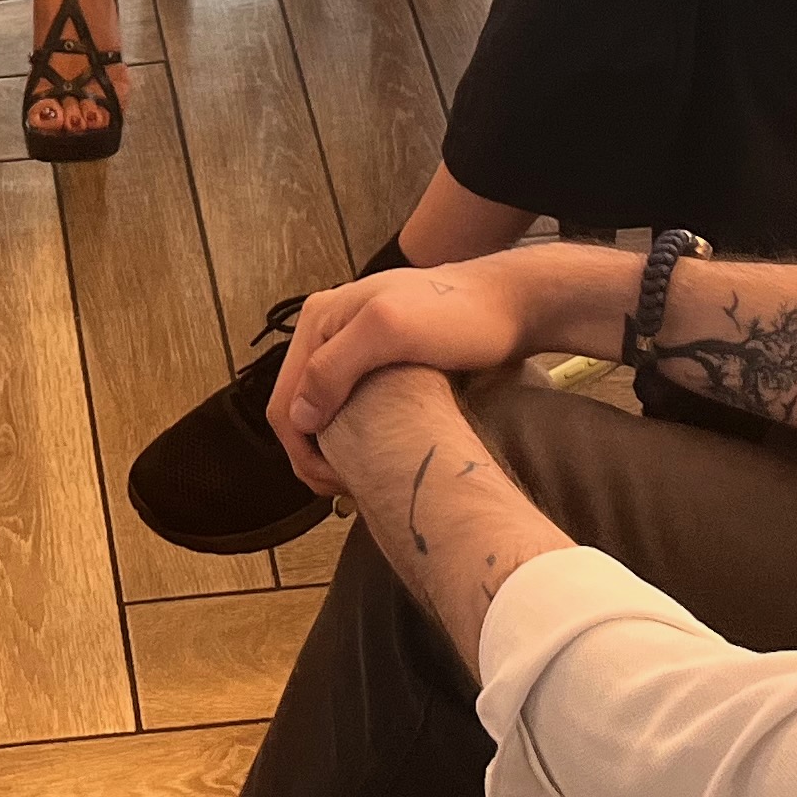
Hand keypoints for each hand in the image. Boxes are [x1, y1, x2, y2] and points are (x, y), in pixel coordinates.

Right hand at [267, 251, 619, 497]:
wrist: (512, 306)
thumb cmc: (459, 316)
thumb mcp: (390, 330)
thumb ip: (335, 365)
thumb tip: (298, 416)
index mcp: (320, 318)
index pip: (284, 400)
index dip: (302, 450)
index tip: (337, 484)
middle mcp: (330, 332)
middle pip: (299, 408)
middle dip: (315, 454)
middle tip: (349, 489)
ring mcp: (354, 348)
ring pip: (324, 412)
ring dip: (334, 449)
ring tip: (362, 478)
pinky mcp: (380, 364)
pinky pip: (351, 407)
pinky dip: (354, 437)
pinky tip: (376, 454)